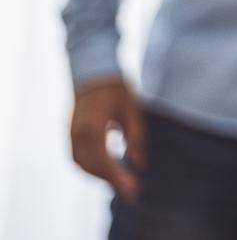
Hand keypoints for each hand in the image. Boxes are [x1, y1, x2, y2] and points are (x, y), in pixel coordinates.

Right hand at [70, 75, 145, 202]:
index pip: (104, 161)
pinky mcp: (70, 133)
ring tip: (121, 182)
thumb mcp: (132, 110)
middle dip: (110, 181)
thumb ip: (135, 137)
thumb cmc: (116, 88)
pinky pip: (77, 156)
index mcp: (93, 126)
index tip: (133, 190)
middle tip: (131, 190)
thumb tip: (140, 165)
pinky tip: (108, 169)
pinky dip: (91, 167)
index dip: (117, 178)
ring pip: (81, 164)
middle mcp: (77, 133)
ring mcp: (71, 133)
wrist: (93, 71)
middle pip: (91, 166)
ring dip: (99, 176)